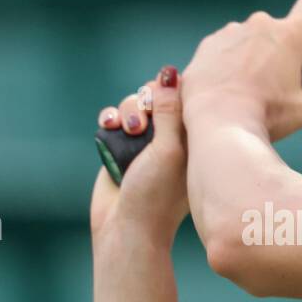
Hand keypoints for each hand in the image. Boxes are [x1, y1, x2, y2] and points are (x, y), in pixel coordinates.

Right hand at [89, 66, 187, 242]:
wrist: (126, 227)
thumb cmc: (155, 194)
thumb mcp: (169, 149)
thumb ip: (169, 111)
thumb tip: (170, 73)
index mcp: (192, 136)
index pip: (183, 95)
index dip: (168, 91)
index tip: (158, 103)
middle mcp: (171, 136)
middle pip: (156, 96)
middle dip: (143, 102)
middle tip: (139, 124)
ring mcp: (146, 141)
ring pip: (134, 105)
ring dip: (125, 110)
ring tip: (125, 129)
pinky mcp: (122, 147)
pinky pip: (114, 118)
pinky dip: (110, 118)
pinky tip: (108, 125)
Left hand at [180, 0, 301, 142]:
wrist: (219, 123)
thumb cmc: (265, 115)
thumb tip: (298, 93)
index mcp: (288, 35)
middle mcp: (258, 25)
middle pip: (274, 29)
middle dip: (274, 50)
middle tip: (270, 82)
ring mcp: (229, 32)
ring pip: (245, 39)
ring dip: (247, 56)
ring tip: (242, 89)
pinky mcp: (206, 46)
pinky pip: (221, 50)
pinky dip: (224, 65)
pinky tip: (223, 89)